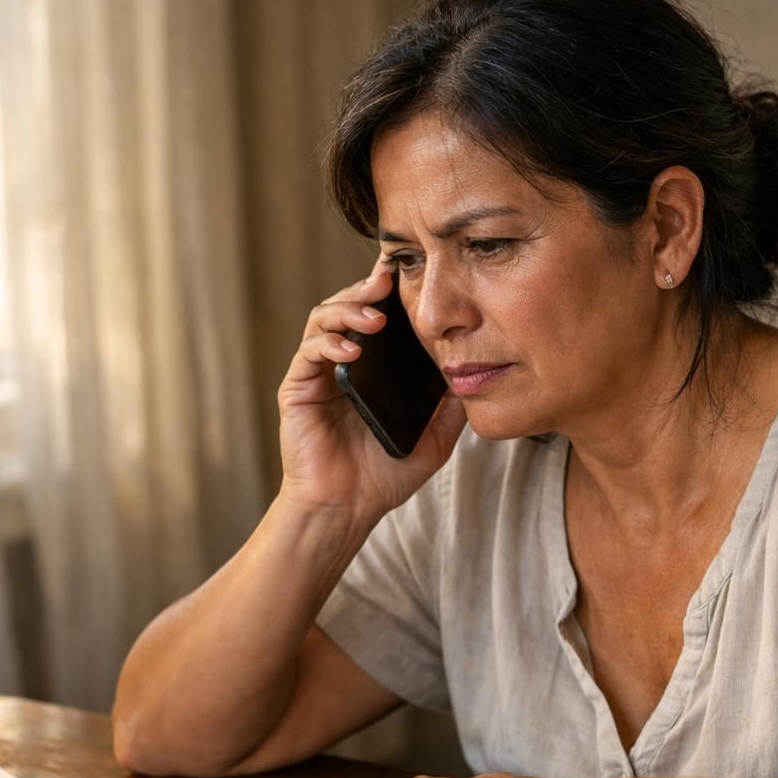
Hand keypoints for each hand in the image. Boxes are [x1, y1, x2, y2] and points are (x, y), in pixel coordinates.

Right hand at [277, 262, 466, 521]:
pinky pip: (309, 352)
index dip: (392, 289)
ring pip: (324, 319)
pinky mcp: (298, 388)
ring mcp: (319, 372)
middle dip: (369, 287)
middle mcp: (344, 361)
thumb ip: (452, 404)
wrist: (347, 509)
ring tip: (375, 316)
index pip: (380, 314)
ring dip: (349, 308)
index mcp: (374, 367)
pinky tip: (352, 349)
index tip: (413, 268)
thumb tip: (479, 371)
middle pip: (350, 305)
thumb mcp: (434, 436)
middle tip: (390, 278)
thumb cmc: (385, 475)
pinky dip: (330, 343)